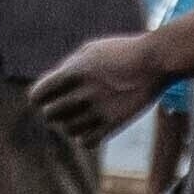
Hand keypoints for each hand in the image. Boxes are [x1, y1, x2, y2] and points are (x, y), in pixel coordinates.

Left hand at [26, 29, 165, 146]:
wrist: (154, 61)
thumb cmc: (121, 53)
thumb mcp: (90, 51)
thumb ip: (68, 69)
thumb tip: (50, 89)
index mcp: (73, 71)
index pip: (38, 95)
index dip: (39, 98)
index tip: (45, 98)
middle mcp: (83, 91)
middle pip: (50, 115)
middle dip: (55, 112)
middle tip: (66, 108)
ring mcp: (99, 109)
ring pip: (68, 130)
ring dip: (72, 125)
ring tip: (84, 116)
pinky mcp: (114, 123)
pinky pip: (87, 142)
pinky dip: (86, 138)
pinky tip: (92, 129)